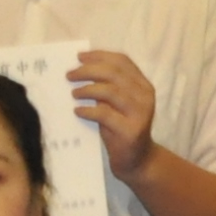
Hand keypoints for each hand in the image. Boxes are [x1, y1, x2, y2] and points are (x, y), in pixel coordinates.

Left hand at [71, 48, 162, 183]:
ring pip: (110, 91)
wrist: (137, 160)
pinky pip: (105, 114)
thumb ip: (108, 86)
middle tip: (70, 75)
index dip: (99, 56)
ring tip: (73, 93)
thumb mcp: (118, 104)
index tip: (79, 57)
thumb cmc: (121, 129)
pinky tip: (78, 111)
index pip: (122, 61)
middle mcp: (145, 96)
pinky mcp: (130, 130)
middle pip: (114, 73)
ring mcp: (140, 113)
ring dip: (87, 90)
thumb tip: (80, 69)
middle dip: (88, 70)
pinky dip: (88, 111)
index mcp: (143, 85)